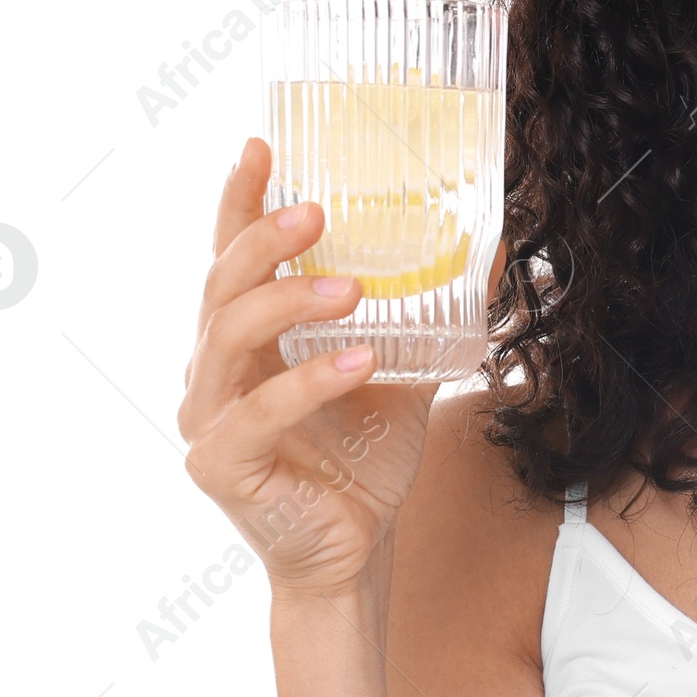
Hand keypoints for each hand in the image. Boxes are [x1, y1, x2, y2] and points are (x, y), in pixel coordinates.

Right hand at [177, 138, 437, 598]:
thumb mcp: (406, 373)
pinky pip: (258, 411)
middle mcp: (214, 369)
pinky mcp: (219, 463)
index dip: (240, 201)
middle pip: (222, 284)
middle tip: (319, 211)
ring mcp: (208, 416)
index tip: (261, 146)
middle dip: (265, 238)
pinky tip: (359, 361)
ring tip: (355, 289)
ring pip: (228, 336)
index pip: (232, 256)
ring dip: (288, 300)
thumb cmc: (366, 461)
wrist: (358, 549)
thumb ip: (429, 316)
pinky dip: (309, 381)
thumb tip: (489, 250)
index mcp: (248, 339)